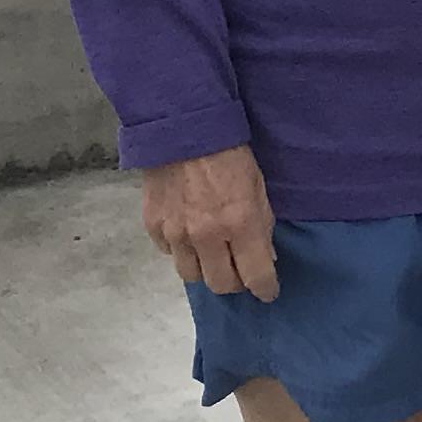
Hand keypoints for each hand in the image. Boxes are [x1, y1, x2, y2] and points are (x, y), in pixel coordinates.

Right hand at [141, 144, 279, 300]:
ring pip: (192, 276)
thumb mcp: (258, 186)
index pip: (255, 275)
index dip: (265, 289)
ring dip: (206, 270)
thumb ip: (262, 225)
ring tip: (213, 256)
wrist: (182, 129)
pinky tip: (189, 236)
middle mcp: (206, 235)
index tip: (268, 292)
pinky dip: (181, 251)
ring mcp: (176, 234)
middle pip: (221, 285)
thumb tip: (265, 258)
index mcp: (240, 223)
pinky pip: (169, 254)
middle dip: (235, 283)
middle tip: (240, 273)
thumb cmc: (229, 154)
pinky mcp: (153, 227)